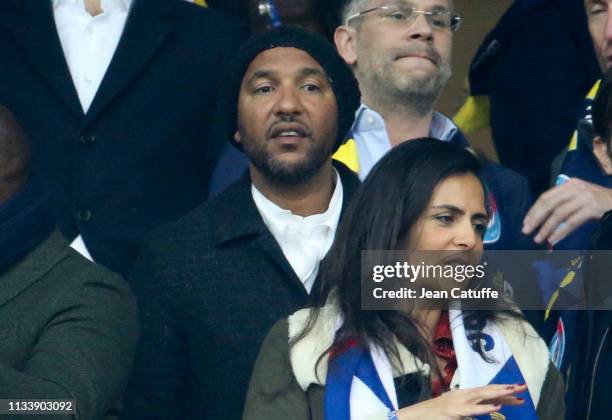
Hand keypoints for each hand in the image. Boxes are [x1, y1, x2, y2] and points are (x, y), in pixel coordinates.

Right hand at [395, 384, 526, 419]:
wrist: (412, 417)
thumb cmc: (431, 416)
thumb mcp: (451, 411)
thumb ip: (465, 411)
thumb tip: (477, 411)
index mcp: (462, 396)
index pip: (486, 391)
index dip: (501, 391)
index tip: (517, 392)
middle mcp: (461, 396)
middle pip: (487, 391)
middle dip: (506, 390)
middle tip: (523, 388)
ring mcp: (457, 403)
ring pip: (482, 396)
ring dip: (499, 394)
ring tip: (515, 393)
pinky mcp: (453, 412)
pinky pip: (472, 410)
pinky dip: (484, 408)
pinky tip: (496, 407)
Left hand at [522, 178, 611, 245]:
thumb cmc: (597, 201)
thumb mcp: (578, 196)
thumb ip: (562, 203)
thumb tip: (541, 220)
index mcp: (569, 184)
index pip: (546, 197)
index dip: (534, 210)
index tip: (525, 222)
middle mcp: (575, 188)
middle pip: (549, 204)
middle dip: (536, 219)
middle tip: (526, 230)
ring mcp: (584, 198)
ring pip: (559, 214)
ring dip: (546, 228)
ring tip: (538, 239)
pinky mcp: (592, 208)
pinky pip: (572, 222)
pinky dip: (561, 232)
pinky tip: (553, 239)